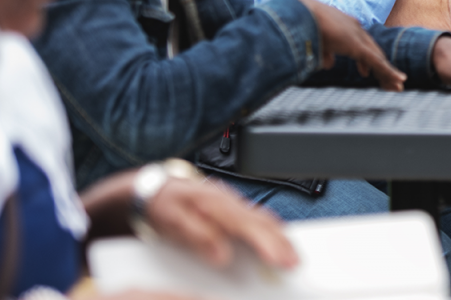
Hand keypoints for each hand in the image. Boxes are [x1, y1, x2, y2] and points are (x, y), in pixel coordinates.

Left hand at [144, 175, 297, 268]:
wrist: (155, 188)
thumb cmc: (163, 204)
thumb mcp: (173, 220)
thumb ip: (198, 235)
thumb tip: (222, 255)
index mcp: (215, 203)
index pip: (247, 225)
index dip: (266, 242)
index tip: (280, 259)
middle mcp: (229, 201)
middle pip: (263, 221)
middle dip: (282, 242)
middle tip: (295, 262)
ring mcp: (233, 203)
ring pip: (265, 218)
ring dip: (281, 236)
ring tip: (292, 256)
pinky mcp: (234, 208)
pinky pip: (259, 217)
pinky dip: (273, 229)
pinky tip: (278, 240)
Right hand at [293, 0, 405, 90]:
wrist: (298, 14)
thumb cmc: (301, 25)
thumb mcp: (315, 42)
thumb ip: (324, 53)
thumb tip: (329, 66)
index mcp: (345, 26)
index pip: (361, 45)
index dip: (365, 60)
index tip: (366, 72)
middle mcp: (355, 29)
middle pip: (373, 51)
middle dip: (381, 68)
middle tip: (390, 82)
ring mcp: (357, 36)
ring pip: (378, 58)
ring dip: (388, 73)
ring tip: (397, 86)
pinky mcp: (357, 46)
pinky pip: (376, 62)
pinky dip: (388, 72)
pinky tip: (398, 81)